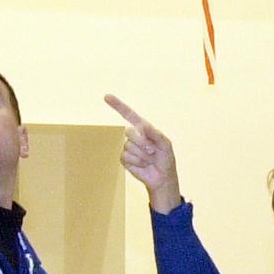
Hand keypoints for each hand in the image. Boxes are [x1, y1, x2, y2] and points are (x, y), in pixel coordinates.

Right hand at [105, 94, 182, 213]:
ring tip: (150, 159)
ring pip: (128, 146)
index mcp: (143, 129)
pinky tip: (143, 165)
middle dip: (142, 143)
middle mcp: (134, 136)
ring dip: (142, 155)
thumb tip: (144, 125)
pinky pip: (126, 157)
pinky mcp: (124, 159)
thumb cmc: (165, 159)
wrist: (162, 177)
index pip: (129, 114)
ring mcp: (128, 147)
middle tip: (153, 151)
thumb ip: (156, 134)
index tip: (106, 97)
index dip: (118, 106)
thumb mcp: (166, 144)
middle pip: (129, 132)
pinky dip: (137, 162)